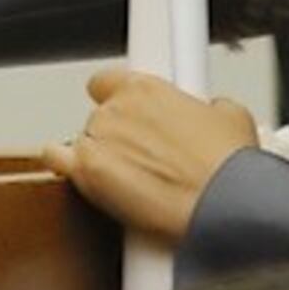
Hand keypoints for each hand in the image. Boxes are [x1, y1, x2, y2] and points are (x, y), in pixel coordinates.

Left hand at [41, 66, 259, 238]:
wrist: (223, 207)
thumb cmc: (228, 168)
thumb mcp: (233, 116)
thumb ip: (209, 107)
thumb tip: (213, 111)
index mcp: (148, 88)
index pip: (108, 81)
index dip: (117, 99)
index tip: (129, 113)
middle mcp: (118, 107)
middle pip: (99, 115)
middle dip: (118, 136)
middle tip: (143, 158)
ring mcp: (99, 138)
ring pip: (83, 139)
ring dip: (100, 156)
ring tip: (130, 179)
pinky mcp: (87, 171)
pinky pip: (55, 159)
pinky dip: (60, 165)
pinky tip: (71, 172)